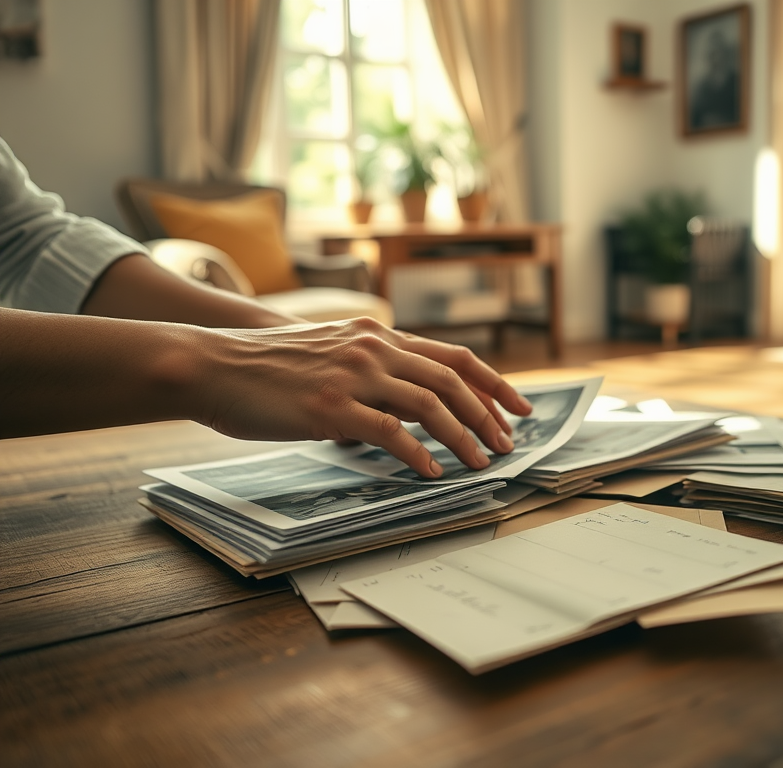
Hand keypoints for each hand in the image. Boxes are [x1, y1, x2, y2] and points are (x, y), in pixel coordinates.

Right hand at [191, 317, 532, 476]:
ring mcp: (353, 375)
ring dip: (463, 437)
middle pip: (452, 380)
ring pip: (430, 405)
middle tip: (507, 444)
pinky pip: (390, 432)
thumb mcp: (332, 354)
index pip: (454, 356)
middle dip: (489, 414)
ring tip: (481, 462)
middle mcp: (374, 348)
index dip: (494, 382)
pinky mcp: (331, 406)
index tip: (519, 407)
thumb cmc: (269, 367)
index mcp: (378, 335)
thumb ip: (373, 370)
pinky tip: (432, 472)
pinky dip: (419, 455)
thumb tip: (407, 407)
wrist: (213, 363)